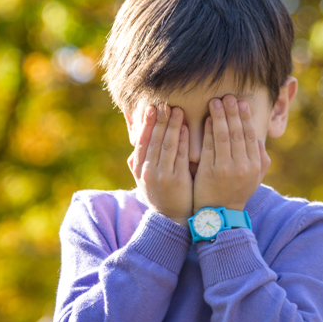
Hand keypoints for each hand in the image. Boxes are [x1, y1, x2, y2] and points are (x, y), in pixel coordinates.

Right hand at [128, 103, 192, 225]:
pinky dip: (182, 140)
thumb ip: (140, 158)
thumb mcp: (144, 177)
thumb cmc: (160, 192)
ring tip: (176, 110)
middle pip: (154, 140)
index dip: (146, 123)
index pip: (142, 140)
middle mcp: (147, 171)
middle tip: (164, 103)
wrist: (171, 218)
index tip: (151, 107)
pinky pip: (179, 156)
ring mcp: (161, 176)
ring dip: (171, 126)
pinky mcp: (176, 180)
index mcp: (138, 167)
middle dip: (159, 120)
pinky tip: (186, 127)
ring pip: (166, 145)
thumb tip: (135, 136)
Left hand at [193, 96, 270, 210]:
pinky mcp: (208, 172)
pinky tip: (204, 119)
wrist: (219, 214)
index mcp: (254, 165)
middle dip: (232, 112)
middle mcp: (242, 166)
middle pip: (237, 133)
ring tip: (215, 102)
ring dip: (219, 117)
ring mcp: (225, 169)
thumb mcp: (255, 178)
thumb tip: (260, 140)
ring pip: (223, 137)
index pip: (251, 136)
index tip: (241, 103)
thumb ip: (261, 159)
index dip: (246, 118)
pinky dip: (207, 131)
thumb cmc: (237, 191)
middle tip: (227, 96)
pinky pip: (208, 147)